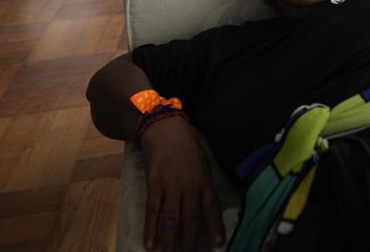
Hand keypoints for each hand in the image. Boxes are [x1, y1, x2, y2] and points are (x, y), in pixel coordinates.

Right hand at [140, 118, 224, 250]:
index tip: (218, 244)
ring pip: (171, 220)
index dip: (215, 227)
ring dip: (170, 241)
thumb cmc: (186, 146)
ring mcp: (170, 187)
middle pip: (191, 220)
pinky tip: (151, 244)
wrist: (165, 129)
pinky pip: (152, 212)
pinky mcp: (154, 186)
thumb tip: (206, 205)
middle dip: (190, 242)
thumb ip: (204, 184)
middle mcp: (189, 187)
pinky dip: (151, 230)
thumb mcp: (202, 163)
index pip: (211, 209)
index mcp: (203, 181)